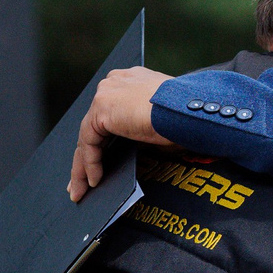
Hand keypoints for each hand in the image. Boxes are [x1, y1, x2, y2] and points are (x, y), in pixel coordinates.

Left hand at [68, 67, 177, 201]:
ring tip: (82, 191)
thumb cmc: (187, 120)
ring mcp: (107, 92)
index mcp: (131, 81)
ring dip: (84, 165)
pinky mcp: (102, 106)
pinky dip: (90, 162)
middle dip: (88, 155)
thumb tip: (129, 156)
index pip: (109, 114)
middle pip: (94, 125)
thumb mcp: (160, 124)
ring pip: (88, 134)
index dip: (102, 140)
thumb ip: (139, 132)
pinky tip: (94, 181)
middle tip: (83, 182)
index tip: (101, 161)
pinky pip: (88, 140)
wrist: (190, 112)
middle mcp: (116, 82)